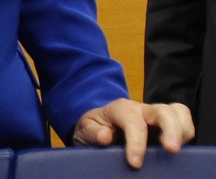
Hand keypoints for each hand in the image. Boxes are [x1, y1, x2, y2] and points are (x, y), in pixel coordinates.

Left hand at [73, 98, 193, 167]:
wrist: (99, 127)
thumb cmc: (94, 128)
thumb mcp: (85, 129)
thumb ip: (92, 132)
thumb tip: (105, 136)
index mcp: (121, 109)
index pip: (134, 122)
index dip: (136, 142)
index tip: (135, 163)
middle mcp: (142, 109)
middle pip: (164, 110)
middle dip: (171, 128)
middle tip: (171, 150)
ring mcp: (156, 117)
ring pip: (178, 113)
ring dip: (182, 130)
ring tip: (177, 150)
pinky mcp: (166, 127)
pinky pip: (183, 125)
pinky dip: (185, 136)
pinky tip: (179, 150)